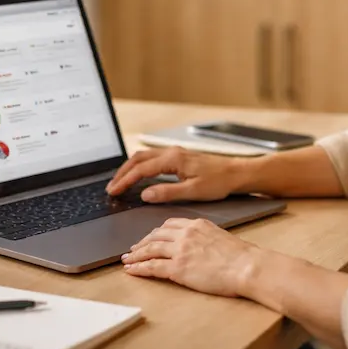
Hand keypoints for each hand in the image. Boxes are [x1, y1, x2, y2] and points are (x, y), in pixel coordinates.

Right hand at [105, 147, 247, 202]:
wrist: (236, 173)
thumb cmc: (218, 182)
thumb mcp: (193, 192)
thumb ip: (167, 193)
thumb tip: (145, 195)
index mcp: (172, 160)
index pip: (141, 170)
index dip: (125, 181)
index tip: (113, 191)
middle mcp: (171, 153)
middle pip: (138, 159)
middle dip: (122, 173)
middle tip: (111, 188)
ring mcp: (175, 153)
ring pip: (144, 157)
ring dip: (129, 168)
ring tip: (120, 182)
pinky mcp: (178, 157)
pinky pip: (152, 158)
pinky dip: (140, 166)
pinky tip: (139, 175)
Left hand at [121, 218, 260, 296]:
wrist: (248, 266)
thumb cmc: (242, 257)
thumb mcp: (220, 237)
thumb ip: (205, 238)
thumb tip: (199, 246)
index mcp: (196, 224)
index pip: (169, 225)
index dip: (156, 232)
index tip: (149, 238)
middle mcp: (186, 234)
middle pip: (156, 235)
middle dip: (142, 242)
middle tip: (133, 249)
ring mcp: (180, 250)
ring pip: (150, 249)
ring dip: (135, 255)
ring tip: (126, 259)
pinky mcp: (178, 268)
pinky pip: (152, 266)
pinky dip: (138, 268)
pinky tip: (131, 270)